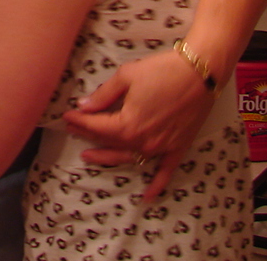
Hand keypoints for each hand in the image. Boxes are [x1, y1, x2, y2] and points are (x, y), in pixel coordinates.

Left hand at [61, 49, 216, 199]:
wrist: (200, 72)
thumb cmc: (162, 71)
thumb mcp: (126, 76)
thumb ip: (104, 95)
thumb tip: (85, 106)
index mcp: (128, 124)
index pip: (97, 126)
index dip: (79, 121)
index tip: (67, 116)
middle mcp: (143, 141)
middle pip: (109, 141)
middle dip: (88, 134)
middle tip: (73, 129)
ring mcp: (161, 148)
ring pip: (128, 158)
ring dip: (107, 157)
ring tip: (89, 155)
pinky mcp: (177, 148)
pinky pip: (165, 171)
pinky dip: (157, 185)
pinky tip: (148, 197)